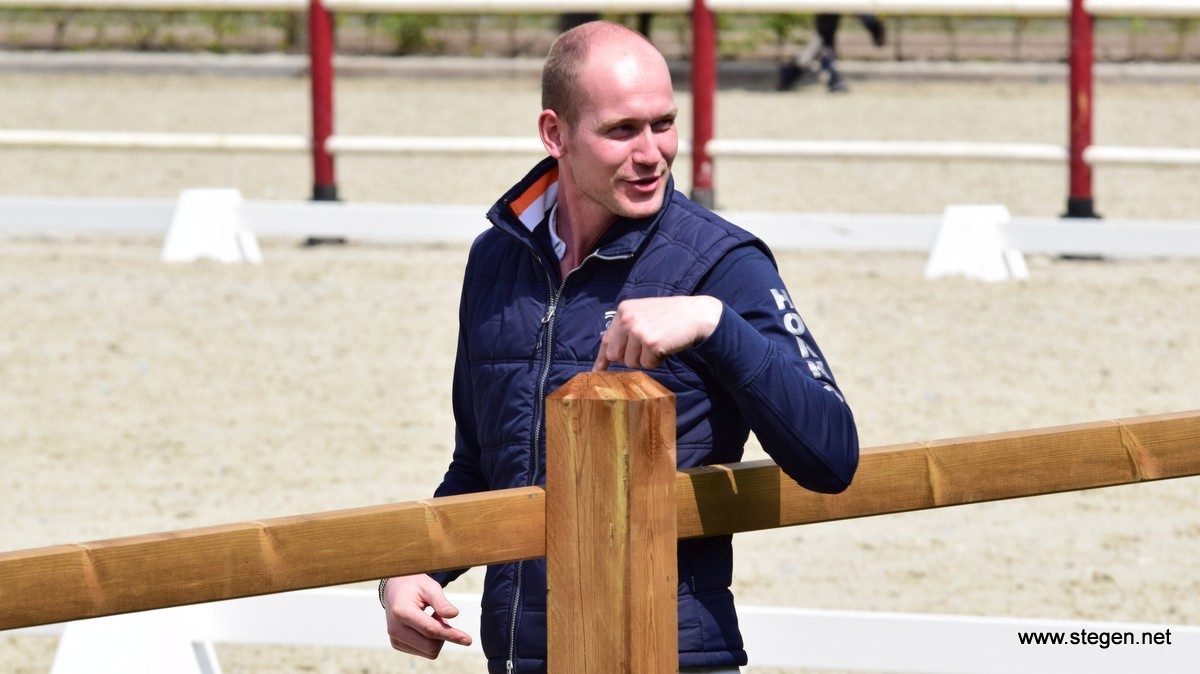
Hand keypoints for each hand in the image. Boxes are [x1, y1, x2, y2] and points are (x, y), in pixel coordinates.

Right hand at [382, 574, 472, 658]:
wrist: (395, 589)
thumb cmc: (415, 586)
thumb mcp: (430, 587)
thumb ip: (441, 601)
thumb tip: (454, 614)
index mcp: (401, 611)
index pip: (430, 630)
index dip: (451, 635)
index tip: (467, 640)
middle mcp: (395, 629)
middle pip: (431, 646)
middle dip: (444, 633)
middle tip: (441, 615)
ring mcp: (394, 639)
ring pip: (429, 652)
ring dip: (437, 637)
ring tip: (431, 617)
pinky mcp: (397, 645)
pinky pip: (423, 652)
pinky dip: (430, 640)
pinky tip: (424, 625)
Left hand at [594, 296, 722, 370]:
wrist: (696, 314)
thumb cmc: (671, 316)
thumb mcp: (644, 314)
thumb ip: (627, 329)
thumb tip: (610, 355)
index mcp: (623, 310)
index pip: (606, 339)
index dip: (601, 358)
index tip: (596, 372)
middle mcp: (627, 319)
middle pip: (616, 356)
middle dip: (630, 358)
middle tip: (647, 348)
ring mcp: (638, 331)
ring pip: (632, 362)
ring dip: (646, 359)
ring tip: (659, 343)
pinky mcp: (651, 343)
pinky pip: (648, 365)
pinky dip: (657, 361)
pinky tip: (666, 346)